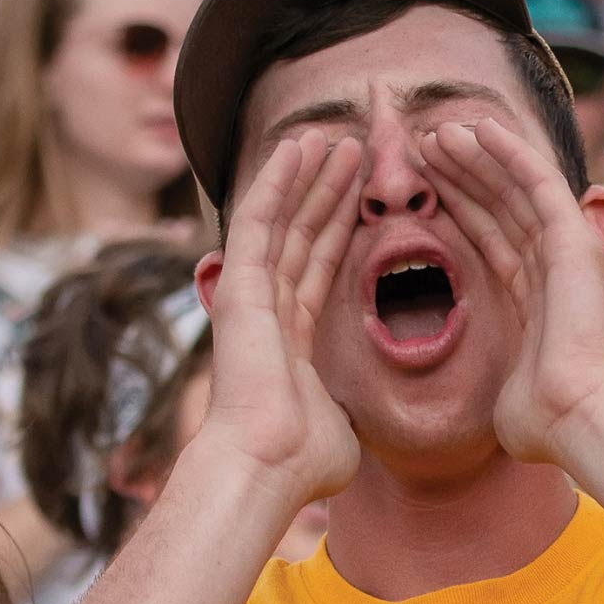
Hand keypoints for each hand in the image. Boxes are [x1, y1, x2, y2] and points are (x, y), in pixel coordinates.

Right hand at [186, 130, 369, 506]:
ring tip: (334, 137)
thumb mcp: (343, 427)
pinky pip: (260, 219)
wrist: (268, 465)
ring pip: (282, 219)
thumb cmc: (304, 462)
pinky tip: (298, 146)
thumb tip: (356, 427)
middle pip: (300, 235)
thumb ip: (347, 409)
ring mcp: (250, 295)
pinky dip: (278, 180)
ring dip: (308, 176)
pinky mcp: (239, 285)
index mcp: (289, 340)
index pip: (317, 269)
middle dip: (328, 192)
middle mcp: (266, 311)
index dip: (339, 230)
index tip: (364, 199)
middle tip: (355, 152)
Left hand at [418, 119, 603, 469]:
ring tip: (437, 134)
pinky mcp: (571, 238)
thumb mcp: (504, 394)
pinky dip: (508, 152)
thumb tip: (497, 411)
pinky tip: (478, 128)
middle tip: (426, 147)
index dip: (462, 209)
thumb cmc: (544, 420)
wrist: (579, 416)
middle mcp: (553, 269)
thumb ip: (499, 383)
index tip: (427, 189)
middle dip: (464, 175)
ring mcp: (566, 250)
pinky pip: (536, 181)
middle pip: (501, 207)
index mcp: (537, 299)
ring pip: (513, 188)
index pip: (493, 240)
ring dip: (476, 157)